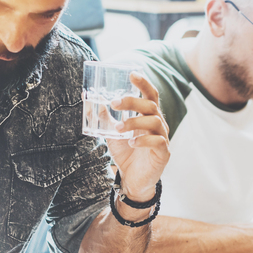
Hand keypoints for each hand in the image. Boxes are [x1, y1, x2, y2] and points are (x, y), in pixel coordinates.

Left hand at [106, 73, 169, 201]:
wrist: (132, 179)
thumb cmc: (126, 153)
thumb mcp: (112, 132)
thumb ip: (105, 116)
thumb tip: (89, 98)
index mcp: (148, 116)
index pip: (150, 95)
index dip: (143, 83)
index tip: (131, 73)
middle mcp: (158, 124)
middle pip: (150, 105)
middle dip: (132, 102)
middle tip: (115, 103)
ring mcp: (162, 138)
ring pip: (154, 121)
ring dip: (134, 122)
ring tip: (119, 129)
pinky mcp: (163, 153)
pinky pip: (158, 141)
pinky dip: (144, 140)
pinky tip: (132, 143)